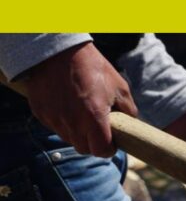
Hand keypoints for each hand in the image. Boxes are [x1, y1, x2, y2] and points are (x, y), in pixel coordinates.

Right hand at [23, 42, 137, 156]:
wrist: (59, 50)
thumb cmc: (93, 67)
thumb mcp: (120, 88)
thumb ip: (128, 112)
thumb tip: (131, 126)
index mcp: (94, 117)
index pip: (101, 151)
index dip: (109, 149)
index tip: (111, 142)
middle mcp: (72, 122)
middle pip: (84, 149)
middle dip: (93, 143)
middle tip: (98, 129)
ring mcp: (54, 118)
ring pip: (68, 139)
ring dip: (77, 133)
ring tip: (82, 114)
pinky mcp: (40, 112)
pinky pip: (54, 126)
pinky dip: (62, 122)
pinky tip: (67, 106)